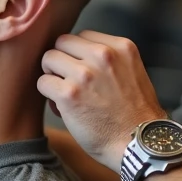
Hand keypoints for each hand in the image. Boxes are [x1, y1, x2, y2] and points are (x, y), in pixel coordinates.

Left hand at [38, 31, 165, 171]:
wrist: (139, 144)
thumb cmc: (134, 114)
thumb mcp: (131, 72)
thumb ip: (109, 59)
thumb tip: (75, 55)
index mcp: (121, 47)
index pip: (82, 36)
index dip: (77, 54)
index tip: (83, 71)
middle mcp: (103, 55)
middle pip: (61, 42)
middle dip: (61, 61)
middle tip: (69, 81)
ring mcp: (85, 73)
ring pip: (48, 59)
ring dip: (53, 77)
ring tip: (66, 94)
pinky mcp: (69, 94)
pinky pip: (42, 83)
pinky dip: (48, 95)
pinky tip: (62, 107)